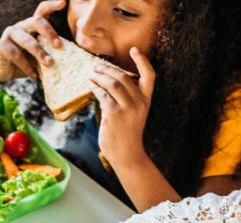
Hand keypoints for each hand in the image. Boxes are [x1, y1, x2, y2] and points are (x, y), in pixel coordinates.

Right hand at [0, 0, 65, 80]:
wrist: (3, 71)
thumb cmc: (26, 61)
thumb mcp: (40, 55)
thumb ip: (50, 52)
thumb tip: (72, 58)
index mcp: (32, 25)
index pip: (42, 10)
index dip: (52, 5)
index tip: (63, 2)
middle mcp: (21, 26)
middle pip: (36, 21)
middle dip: (49, 33)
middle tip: (59, 46)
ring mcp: (10, 35)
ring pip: (27, 40)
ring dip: (39, 53)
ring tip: (49, 64)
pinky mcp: (1, 47)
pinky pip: (16, 55)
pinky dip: (27, 66)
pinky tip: (34, 75)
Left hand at [91, 47, 156, 169]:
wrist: (127, 154)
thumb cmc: (127, 133)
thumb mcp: (133, 113)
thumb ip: (127, 98)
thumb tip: (108, 81)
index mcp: (146, 100)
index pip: (150, 76)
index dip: (143, 61)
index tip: (134, 49)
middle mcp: (139, 102)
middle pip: (124, 77)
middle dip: (108, 69)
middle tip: (96, 65)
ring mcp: (127, 108)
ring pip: (112, 84)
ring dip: (99, 76)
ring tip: (91, 74)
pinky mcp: (113, 114)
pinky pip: (102, 95)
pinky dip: (95, 88)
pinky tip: (90, 85)